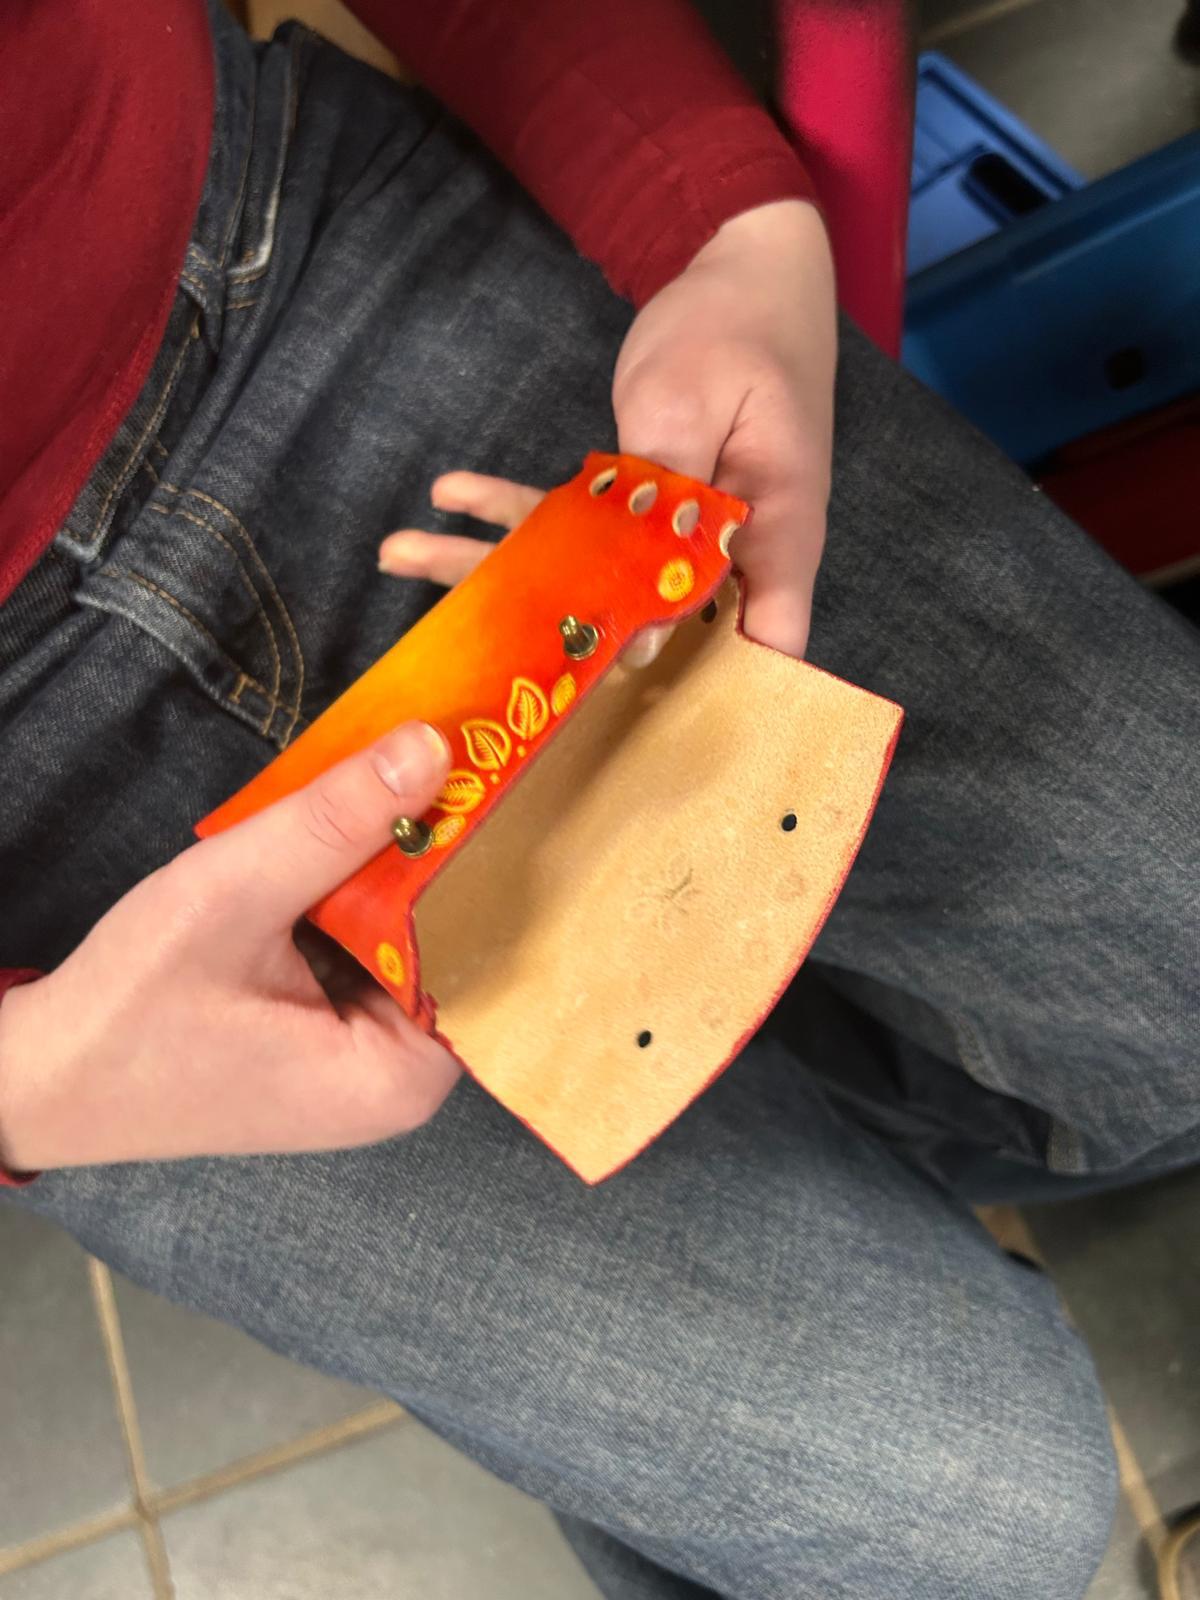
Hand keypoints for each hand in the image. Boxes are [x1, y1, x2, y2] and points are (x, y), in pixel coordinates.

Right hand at [0, 723, 460, 1171]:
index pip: (495, 956)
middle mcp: (402, 1082)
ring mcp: (366, 1063)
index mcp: (401, 1077)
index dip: (501, 864)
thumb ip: (334, 824)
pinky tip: (364, 834)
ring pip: (413, 942)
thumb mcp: (233, 896)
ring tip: (432, 778)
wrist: (45, 1075)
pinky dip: (363, 898)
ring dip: (402, 871)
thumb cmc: (131, 1008)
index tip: (509, 778)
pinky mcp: (332, 1039)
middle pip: (459, 946)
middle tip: (475, 756)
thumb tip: (432, 746)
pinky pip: (373, 952)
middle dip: (451, 859)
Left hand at [382, 203, 834, 659]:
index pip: (759, 647)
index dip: (701, 689)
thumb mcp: (694, 404)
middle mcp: (726, 553)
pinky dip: (509, 511)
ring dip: (497, 566)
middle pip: (643, 621)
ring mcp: (676, 531)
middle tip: (455, 636)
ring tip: (399, 550)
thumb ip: (669, 508)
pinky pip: (572, 524)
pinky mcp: (637, 503)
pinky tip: (448, 494)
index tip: (601, 688)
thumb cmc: (740, 328)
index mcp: (773, 541)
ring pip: (588, 575)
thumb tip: (643, 627)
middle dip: (547, 634)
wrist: (746, 266)